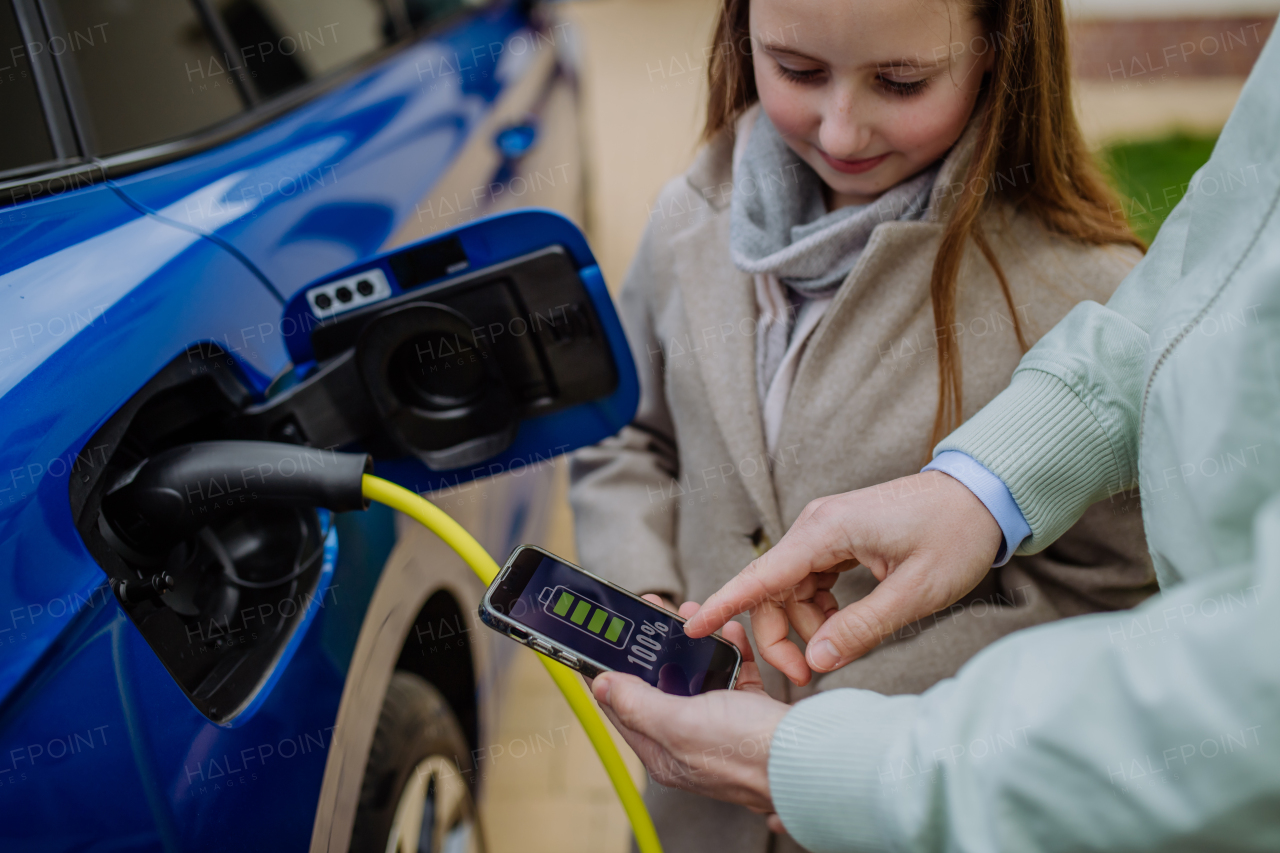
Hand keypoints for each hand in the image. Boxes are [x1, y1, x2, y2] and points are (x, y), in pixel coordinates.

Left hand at [591, 600, 789, 821]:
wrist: (810, 758)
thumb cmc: (747, 751)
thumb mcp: (679, 725)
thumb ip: (638, 704)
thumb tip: (601, 686)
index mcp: (664, 750)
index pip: (622, 708)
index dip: (610, 672)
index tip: (603, 639)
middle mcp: (689, 739)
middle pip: (661, 685)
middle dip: (656, 647)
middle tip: (652, 613)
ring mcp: (721, 724)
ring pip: (697, 675)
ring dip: (694, 643)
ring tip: (691, 613)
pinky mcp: (750, 710)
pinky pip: (733, 673)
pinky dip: (730, 649)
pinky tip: (730, 630)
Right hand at [683, 471, 1001, 683]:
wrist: (983, 496)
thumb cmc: (954, 534)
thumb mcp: (914, 592)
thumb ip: (861, 628)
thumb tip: (816, 659)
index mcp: (827, 530)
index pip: (760, 575)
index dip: (724, 605)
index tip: (693, 629)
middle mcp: (817, 526)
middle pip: (770, 589)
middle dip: (777, 636)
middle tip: (806, 676)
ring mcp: (826, 531)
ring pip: (788, 588)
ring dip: (801, 625)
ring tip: (835, 649)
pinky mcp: (838, 538)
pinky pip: (808, 580)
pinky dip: (817, 609)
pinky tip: (840, 626)